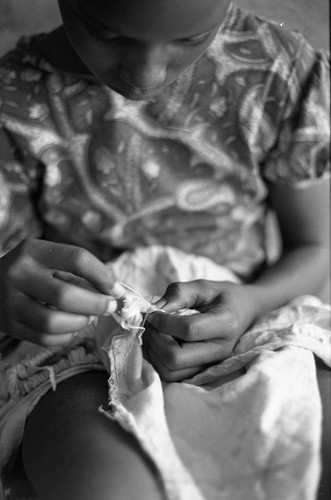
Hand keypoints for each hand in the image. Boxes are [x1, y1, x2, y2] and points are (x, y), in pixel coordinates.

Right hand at [0, 238, 122, 345]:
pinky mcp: (8, 325)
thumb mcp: (47, 258)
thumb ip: (78, 270)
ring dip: (80, 322)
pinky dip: (66, 336)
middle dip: (96, 304)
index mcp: (33, 251)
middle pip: (66, 295)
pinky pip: (44, 338)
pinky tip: (71, 327)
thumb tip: (115, 291)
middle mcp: (18, 274)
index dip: (103, 275)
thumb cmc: (30, 270)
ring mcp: (10, 302)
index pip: (77, 259)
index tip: (116, 289)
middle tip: (109, 306)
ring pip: (54, 322)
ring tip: (88, 316)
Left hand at [144, 280, 259, 381]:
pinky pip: (171, 376)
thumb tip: (153, 311)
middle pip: (175, 358)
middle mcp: (220, 350)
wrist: (243, 311)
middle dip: (155, 340)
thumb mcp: (202, 286)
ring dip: (153, 352)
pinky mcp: (200, 372)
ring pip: (170, 372)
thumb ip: (178, 294)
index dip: (163, 321)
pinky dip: (157, 361)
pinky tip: (160, 343)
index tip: (153, 311)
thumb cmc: (221, 297)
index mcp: (225, 324)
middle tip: (152, 324)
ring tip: (155, 333)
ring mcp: (211, 365)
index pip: (188, 330)